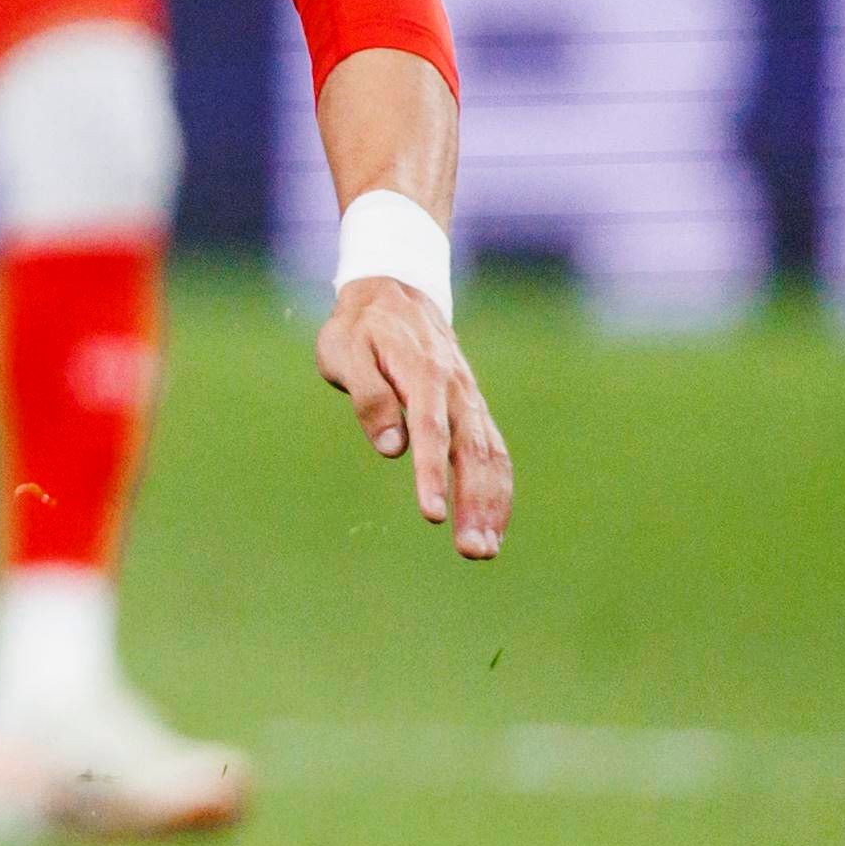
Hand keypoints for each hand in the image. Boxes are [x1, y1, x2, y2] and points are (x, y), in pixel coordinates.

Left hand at [312, 277, 511, 558]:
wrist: (394, 294)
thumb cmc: (360, 329)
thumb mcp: (346, 351)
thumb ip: (368, 395)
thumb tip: (393, 448)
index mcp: (424, 374)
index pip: (431, 431)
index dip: (432, 474)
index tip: (432, 514)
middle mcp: (458, 391)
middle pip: (473, 453)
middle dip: (475, 504)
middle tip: (472, 551)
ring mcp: (471, 401)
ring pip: (491, 457)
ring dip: (492, 505)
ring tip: (483, 551)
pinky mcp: (473, 411)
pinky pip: (494, 453)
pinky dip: (498, 490)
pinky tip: (492, 525)